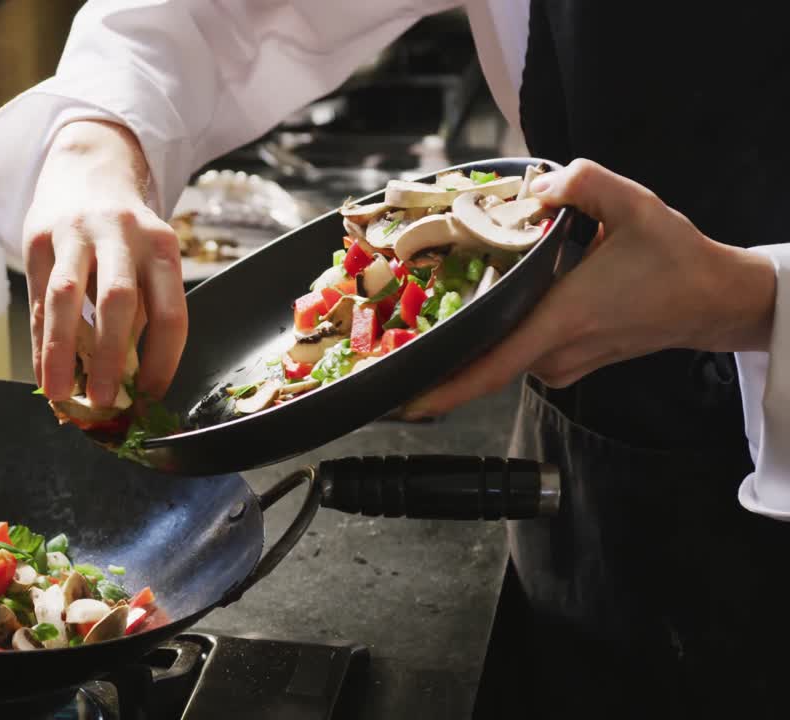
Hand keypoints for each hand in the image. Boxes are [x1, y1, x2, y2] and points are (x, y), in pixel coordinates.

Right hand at [23, 120, 187, 406]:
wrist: (87, 170)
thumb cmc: (125, 236)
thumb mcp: (147, 262)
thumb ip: (142, 317)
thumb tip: (131, 388)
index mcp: (162, 246)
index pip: (170, 312)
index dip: (163, 361)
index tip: (151, 398)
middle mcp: (122, 235)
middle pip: (119, 300)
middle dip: (110, 356)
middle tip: (105, 403)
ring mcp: (76, 233)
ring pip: (67, 296)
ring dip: (62, 350)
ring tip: (60, 393)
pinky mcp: (39, 237)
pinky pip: (37, 298)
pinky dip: (40, 340)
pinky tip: (42, 371)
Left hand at [403, 158, 775, 418]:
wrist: (713, 300)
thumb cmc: (676, 258)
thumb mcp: (634, 204)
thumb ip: (583, 182)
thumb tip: (538, 185)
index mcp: (561, 321)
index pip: (489, 369)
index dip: (442, 389)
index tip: (400, 400)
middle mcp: (555, 353)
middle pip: (480, 361)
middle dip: (435, 352)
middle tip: (385, 340)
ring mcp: (561, 364)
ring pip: (500, 350)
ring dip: (471, 333)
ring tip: (429, 309)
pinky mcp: (566, 363)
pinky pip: (518, 349)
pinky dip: (498, 331)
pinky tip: (485, 304)